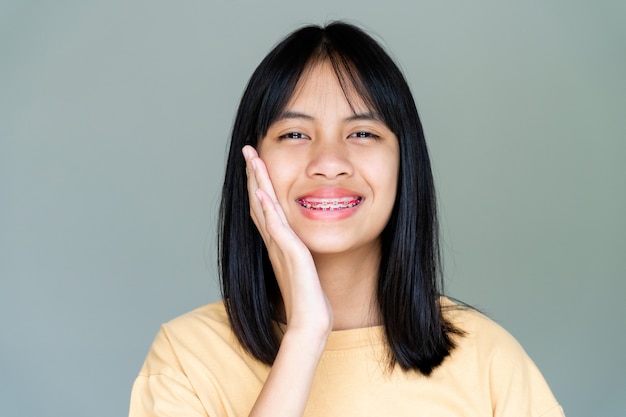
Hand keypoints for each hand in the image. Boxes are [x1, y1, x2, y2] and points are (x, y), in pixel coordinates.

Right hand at [242, 145, 332, 336]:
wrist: (309, 323)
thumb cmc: (310, 299)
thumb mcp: (304, 268)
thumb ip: (299, 252)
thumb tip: (301, 243)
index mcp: (278, 244)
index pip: (264, 208)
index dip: (258, 184)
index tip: (256, 162)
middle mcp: (275, 243)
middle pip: (259, 202)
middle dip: (253, 175)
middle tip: (248, 150)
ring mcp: (280, 248)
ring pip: (264, 209)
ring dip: (258, 183)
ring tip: (252, 159)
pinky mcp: (291, 255)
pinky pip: (277, 228)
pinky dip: (268, 209)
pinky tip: (263, 192)